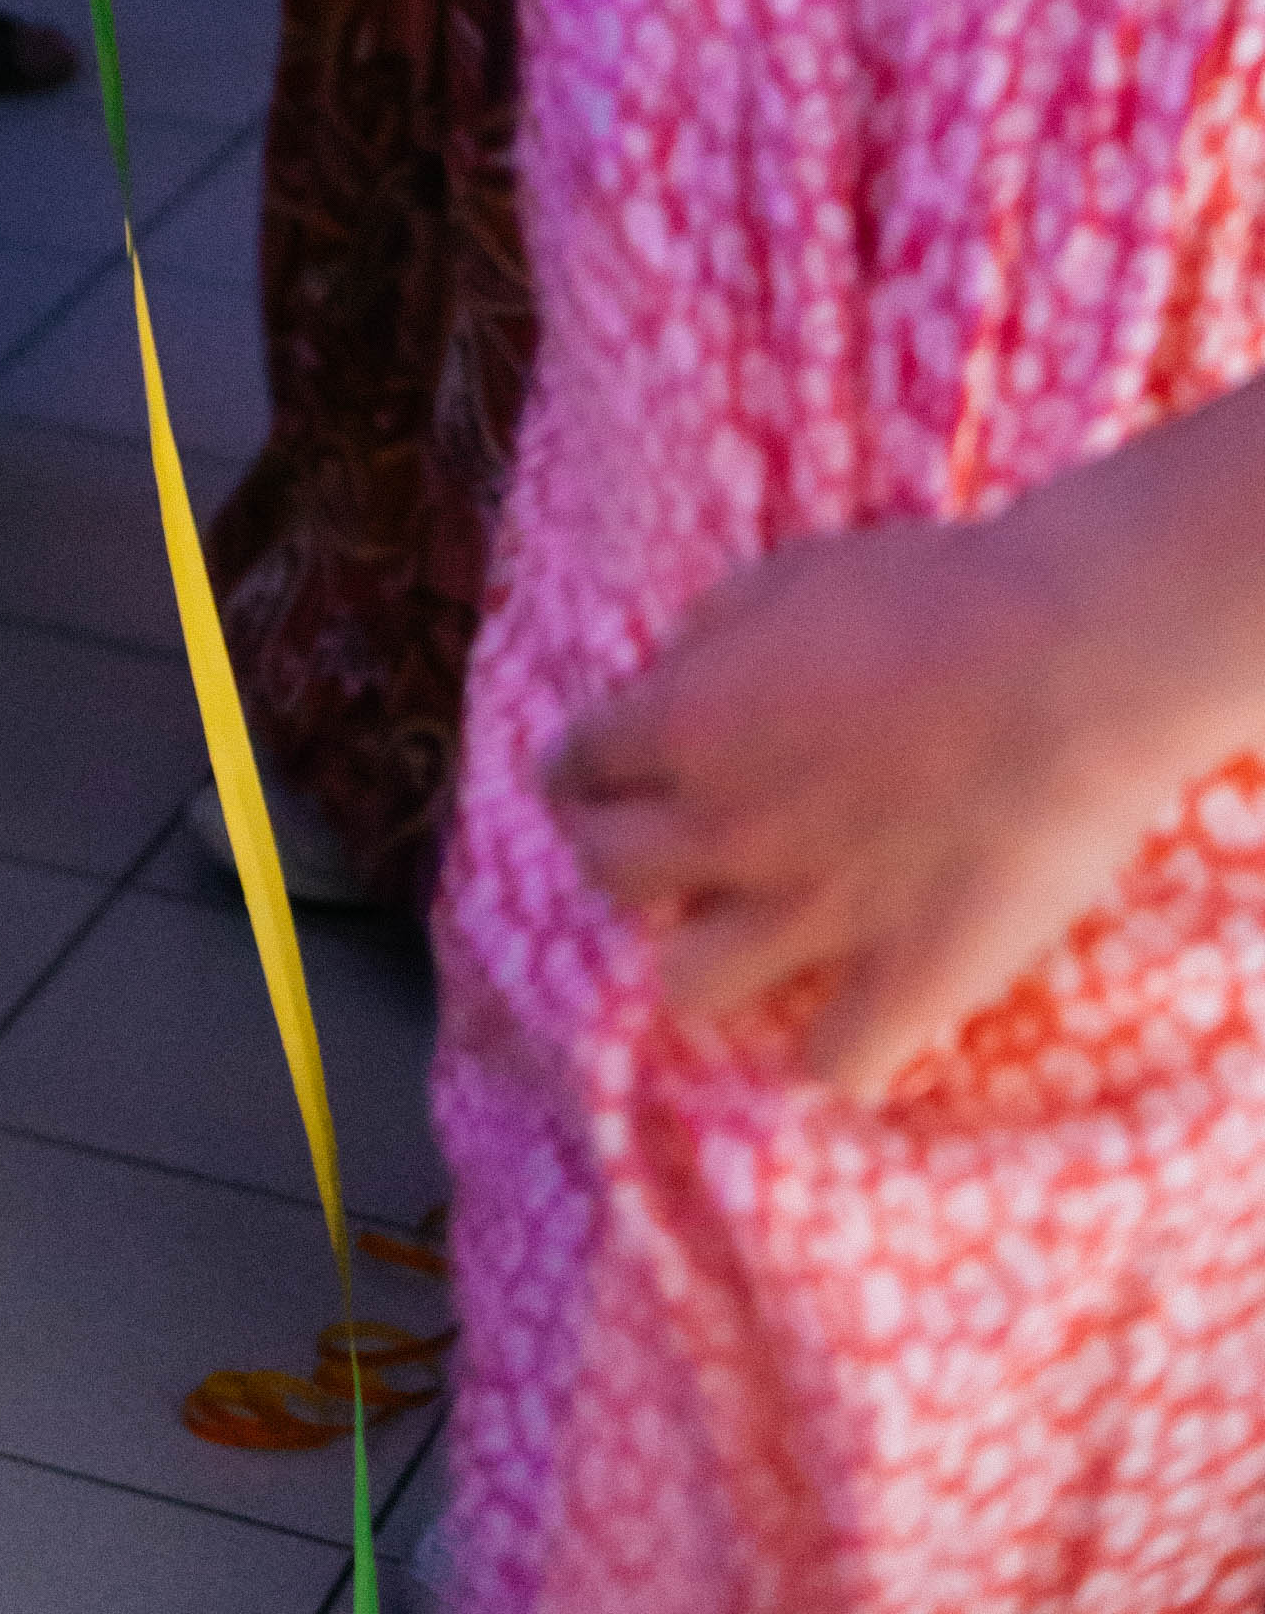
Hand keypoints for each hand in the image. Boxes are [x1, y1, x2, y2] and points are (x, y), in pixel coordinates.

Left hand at [542, 491, 1214, 1091]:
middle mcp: (723, 830)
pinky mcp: (903, 984)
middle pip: (607, 873)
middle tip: (662, 850)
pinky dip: (837, 1045)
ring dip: (706, 958)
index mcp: (684, 722)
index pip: (574, 768)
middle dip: (620, 858)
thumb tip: (670, 674)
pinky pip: (833, 1063)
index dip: (582, 772)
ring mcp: (810, 917)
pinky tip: (855, 1014)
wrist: (1065, 662)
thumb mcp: (787, 574)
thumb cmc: (932, 594)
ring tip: (747, 939)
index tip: (599, 776)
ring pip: (687, 984)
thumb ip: (712, 636)